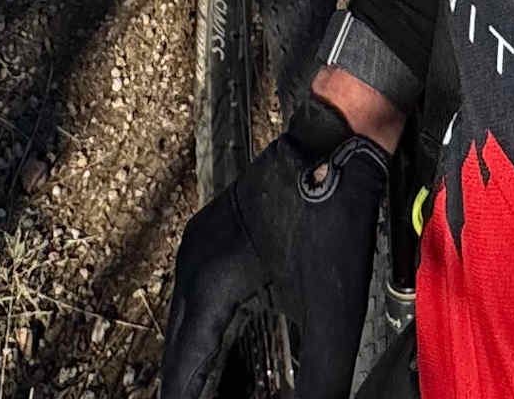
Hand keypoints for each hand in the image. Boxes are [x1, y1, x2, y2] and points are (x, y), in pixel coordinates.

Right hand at [160, 96, 387, 398]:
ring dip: (197, 365)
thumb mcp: (334, 313)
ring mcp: (200, 246)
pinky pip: (199, 298)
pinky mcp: (216, 234)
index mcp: (208, 289)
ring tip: (207, 395)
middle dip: (188, 389)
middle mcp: (193, 268)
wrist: (336, 141)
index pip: (185, 371)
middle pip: (178, 351)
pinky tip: (224, 352)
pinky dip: (207, 334)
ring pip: (185, 325)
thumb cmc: (333, 220)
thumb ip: (320, 378)